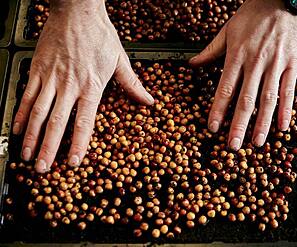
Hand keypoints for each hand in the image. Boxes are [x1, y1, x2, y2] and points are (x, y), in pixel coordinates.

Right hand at [12, 0, 153, 172]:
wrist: (77, 10)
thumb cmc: (99, 34)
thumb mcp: (120, 60)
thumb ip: (133, 85)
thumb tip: (148, 101)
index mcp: (91, 85)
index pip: (84, 122)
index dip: (78, 144)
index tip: (73, 162)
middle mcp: (69, 85)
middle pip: (57, 123)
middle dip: (48, 148)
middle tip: (43, 168)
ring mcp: (51, 78)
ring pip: (39, 113)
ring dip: (32, 137)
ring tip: (27, 155)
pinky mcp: (38, 69)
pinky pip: (27, 95)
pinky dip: (22, 114)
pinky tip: (18, 129)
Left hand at [190, 0, 296, 149]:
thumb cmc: (254, 14)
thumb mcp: (227, 30)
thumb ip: (210, 50)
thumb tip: (193, 64)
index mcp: (237, 55)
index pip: (225, 89)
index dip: (218, 110)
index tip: (213, 127)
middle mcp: (256, 62)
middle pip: (246, 99)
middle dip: (239, 125)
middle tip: (233, 145)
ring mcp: (276, 64)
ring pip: (268, 99)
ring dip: (262, 123)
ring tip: (257, 142)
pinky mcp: (293, 64)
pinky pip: (289, 90)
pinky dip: (286, 109)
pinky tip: (282, 126)